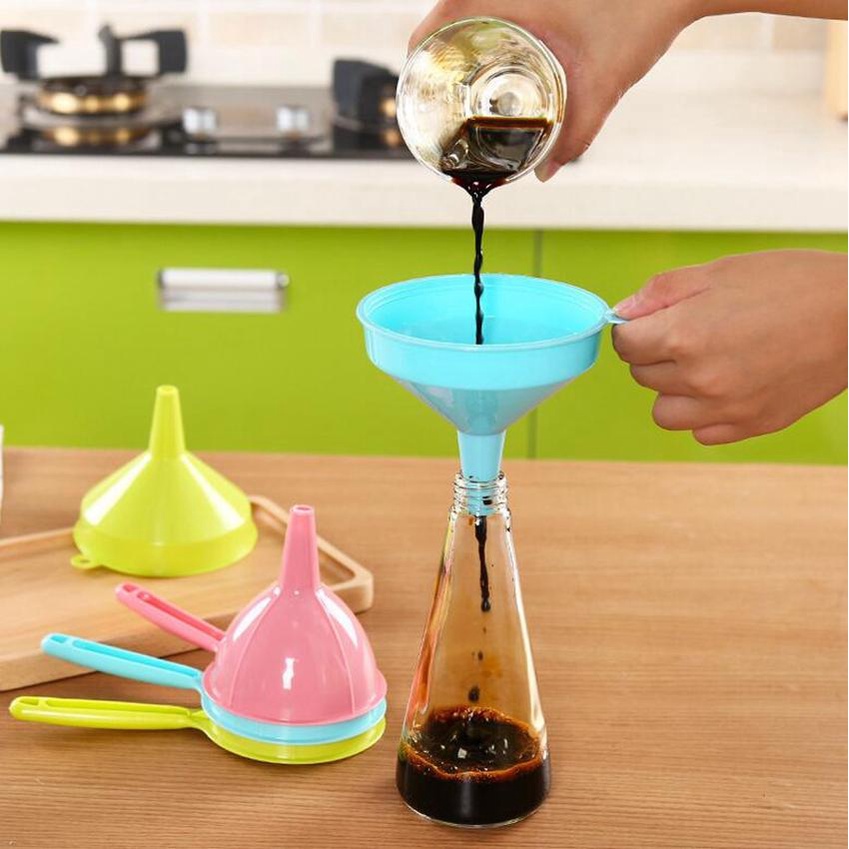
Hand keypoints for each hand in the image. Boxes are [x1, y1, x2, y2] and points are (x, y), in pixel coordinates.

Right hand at [409, 0, 697, 179]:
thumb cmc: (643, 19)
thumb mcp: (604, 84)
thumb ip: (576, 134)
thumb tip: (545, 174)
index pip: (446, 10)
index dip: (421, 40)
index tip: (413, 71)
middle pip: (454, 12)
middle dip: (437, 47)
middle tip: (434, 85)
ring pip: (478, 9)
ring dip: (461, 38)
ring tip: (456, 77)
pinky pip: (503, 8)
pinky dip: (490, 31)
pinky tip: (496, 61)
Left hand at [611, 250, 847, 444]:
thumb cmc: (792, 284)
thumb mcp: (719, 271)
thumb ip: (661, 293)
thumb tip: (622, 312)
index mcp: (684, 336)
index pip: (624, 344)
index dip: (636, 329)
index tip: (654, 322)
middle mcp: (699, 379)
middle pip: (642, 375)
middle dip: (657, 354)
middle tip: (695, 332)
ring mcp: (725, 408)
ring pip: (664, 411)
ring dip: (673, 390)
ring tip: (707, 364)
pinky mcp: (750, 426)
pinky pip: (700, 432)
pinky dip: (704, 413)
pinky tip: (729, 385)